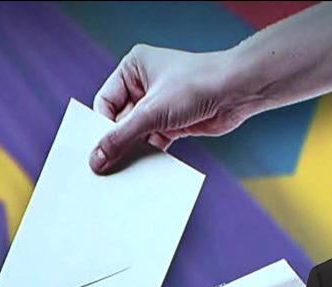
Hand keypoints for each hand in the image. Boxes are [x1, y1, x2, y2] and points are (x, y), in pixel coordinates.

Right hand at [89, 44, 257, 173]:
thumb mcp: (152, 112)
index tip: (93, 152)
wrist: (238, 91)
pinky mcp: (177, 123)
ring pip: (139, 132)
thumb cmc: (196, 86)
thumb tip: (95, 159)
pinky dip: (151, 154)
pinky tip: (145, 171)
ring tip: (123, 173)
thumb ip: (122, 137)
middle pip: (121, 120)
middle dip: (117, 142)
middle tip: (104, 168)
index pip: (105, 102)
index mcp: (133, 68)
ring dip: (134, 150)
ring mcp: (162, 105)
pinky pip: (156, 141)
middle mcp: (145, 85)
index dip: (100, 127)